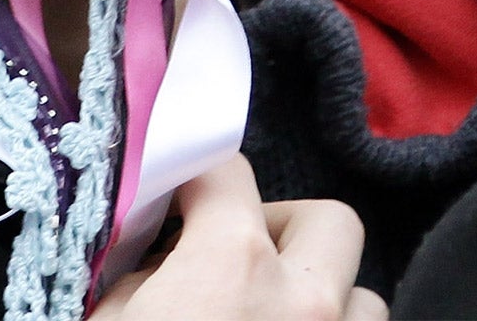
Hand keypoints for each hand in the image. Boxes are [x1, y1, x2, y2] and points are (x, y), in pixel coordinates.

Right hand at [92, 155, 386, 320]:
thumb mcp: (110, 315)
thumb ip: (147, 269)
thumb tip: (167, 255)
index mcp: (236, 263)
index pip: (229, 169)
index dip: (198, 178)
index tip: (179, 196)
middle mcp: (307, 300)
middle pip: (331, 220)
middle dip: (285, 229)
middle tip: (239, 261)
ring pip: (365, 298)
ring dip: (322, 297)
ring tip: (273, 314)